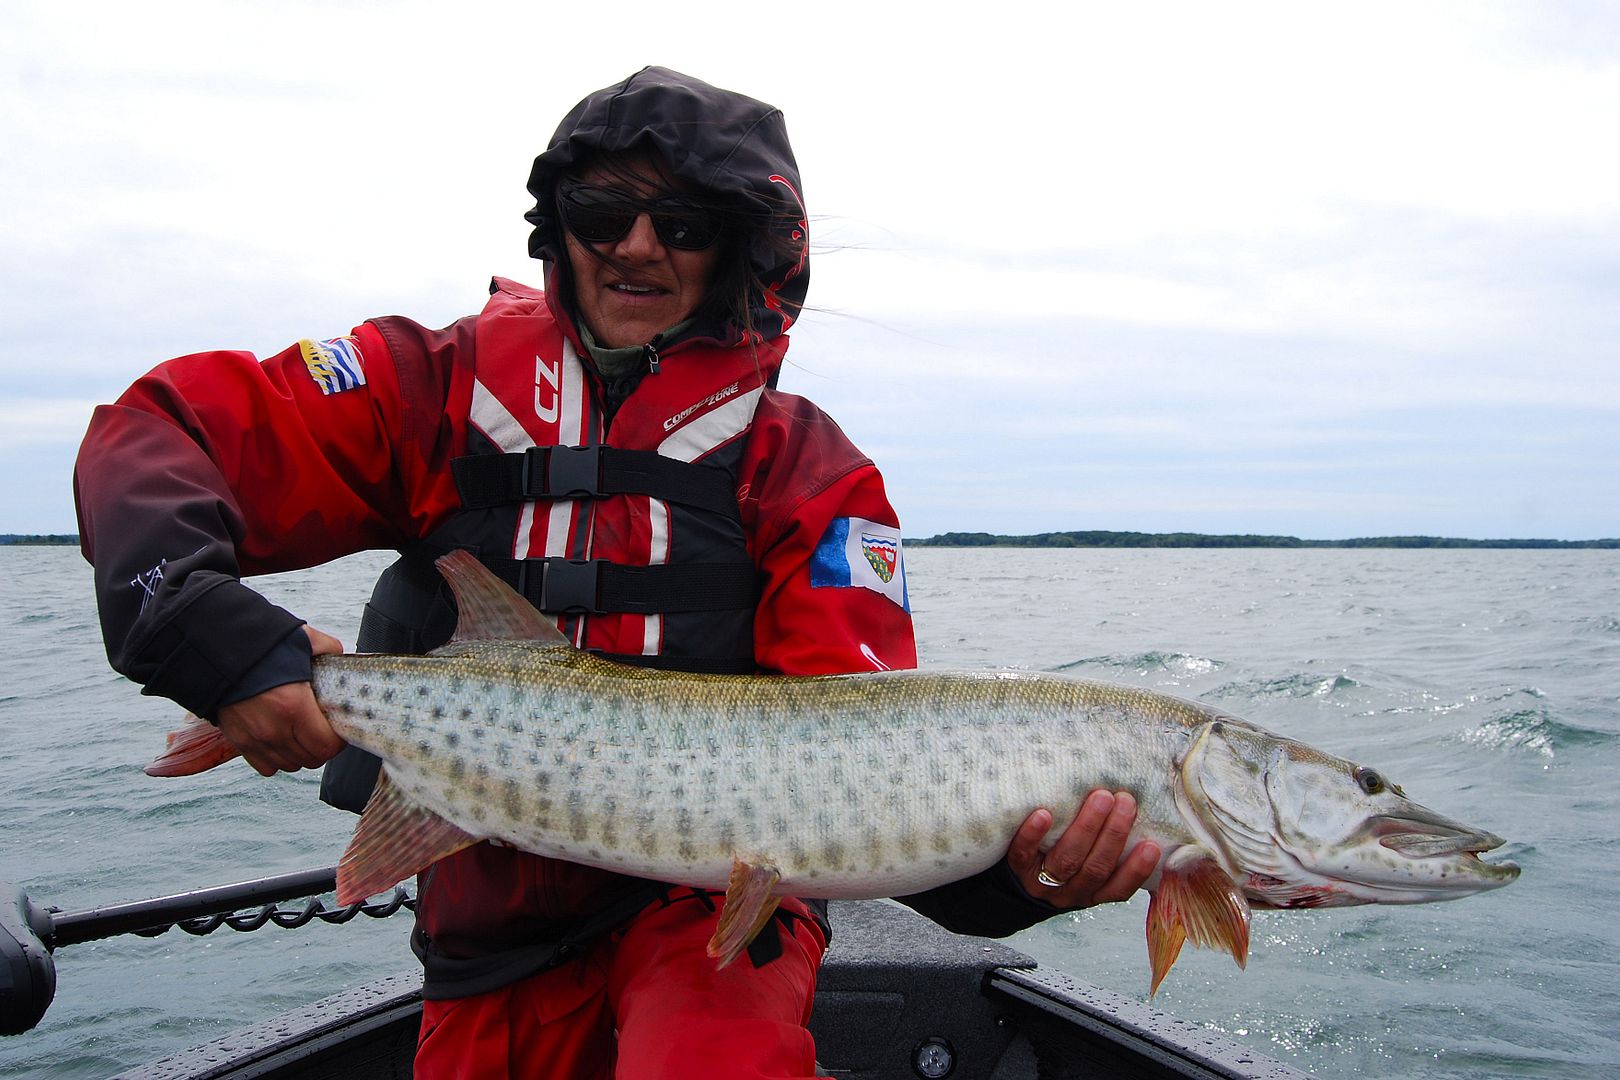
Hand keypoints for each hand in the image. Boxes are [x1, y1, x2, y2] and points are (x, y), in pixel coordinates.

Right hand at [216, 626, 345, 775]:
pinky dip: (277, 758)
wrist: (212, 651)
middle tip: (321, 728)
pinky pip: (267, 767)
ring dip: (300, 753)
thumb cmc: (259, 646)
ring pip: (290, 765)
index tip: (337, 727)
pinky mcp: (238, 742)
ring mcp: (254, 740)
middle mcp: (274, 730)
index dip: (338, 739)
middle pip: (311, 759)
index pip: (326, 746)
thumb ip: (327, 648)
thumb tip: (338, 656)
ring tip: (300, 733)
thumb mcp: (302, 640)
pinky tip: (280, 739)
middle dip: (321, 746)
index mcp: (294, 706)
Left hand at [1007, 789, 1160, 909]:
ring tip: (1101, 797)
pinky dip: (1033, 835)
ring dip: (1086, 827)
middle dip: (1114, 834)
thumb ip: (1113, 846)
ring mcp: (1042, 882)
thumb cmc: (1067, 857)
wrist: (1017, 875)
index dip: (1136, 870)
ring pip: (1067, 859)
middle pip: (1095, 867)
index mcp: (1094, 892)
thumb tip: (1147, 808)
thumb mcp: (1092, 861)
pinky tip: (1044, 814)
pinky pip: (1023, 854)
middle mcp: (1070, 891)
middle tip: (1126, 800)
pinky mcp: (1016, 868)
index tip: (1152, 845)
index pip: (1119, 888)